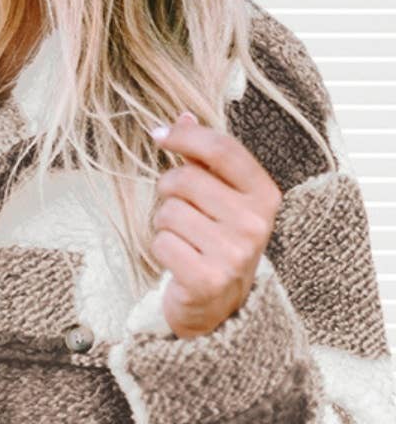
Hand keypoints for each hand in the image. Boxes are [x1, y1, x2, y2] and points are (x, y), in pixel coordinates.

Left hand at [149, 110, 282, 337]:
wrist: (220, 307)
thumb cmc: (218, 243)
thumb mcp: (223, 199)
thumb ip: (205, 160)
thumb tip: (182, 116)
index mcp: (264, 196)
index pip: (222, 149)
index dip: (185, 137)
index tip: (161, 135)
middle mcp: (254, 224)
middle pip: (185, 180)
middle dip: (169, 190)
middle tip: (177, 208)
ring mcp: (232, 254)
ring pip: (168, 212)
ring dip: (164, 223)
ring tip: (182, 238)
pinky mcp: (206, 279)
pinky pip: (161, 242)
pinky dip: (160, 249)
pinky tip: (178, 260)